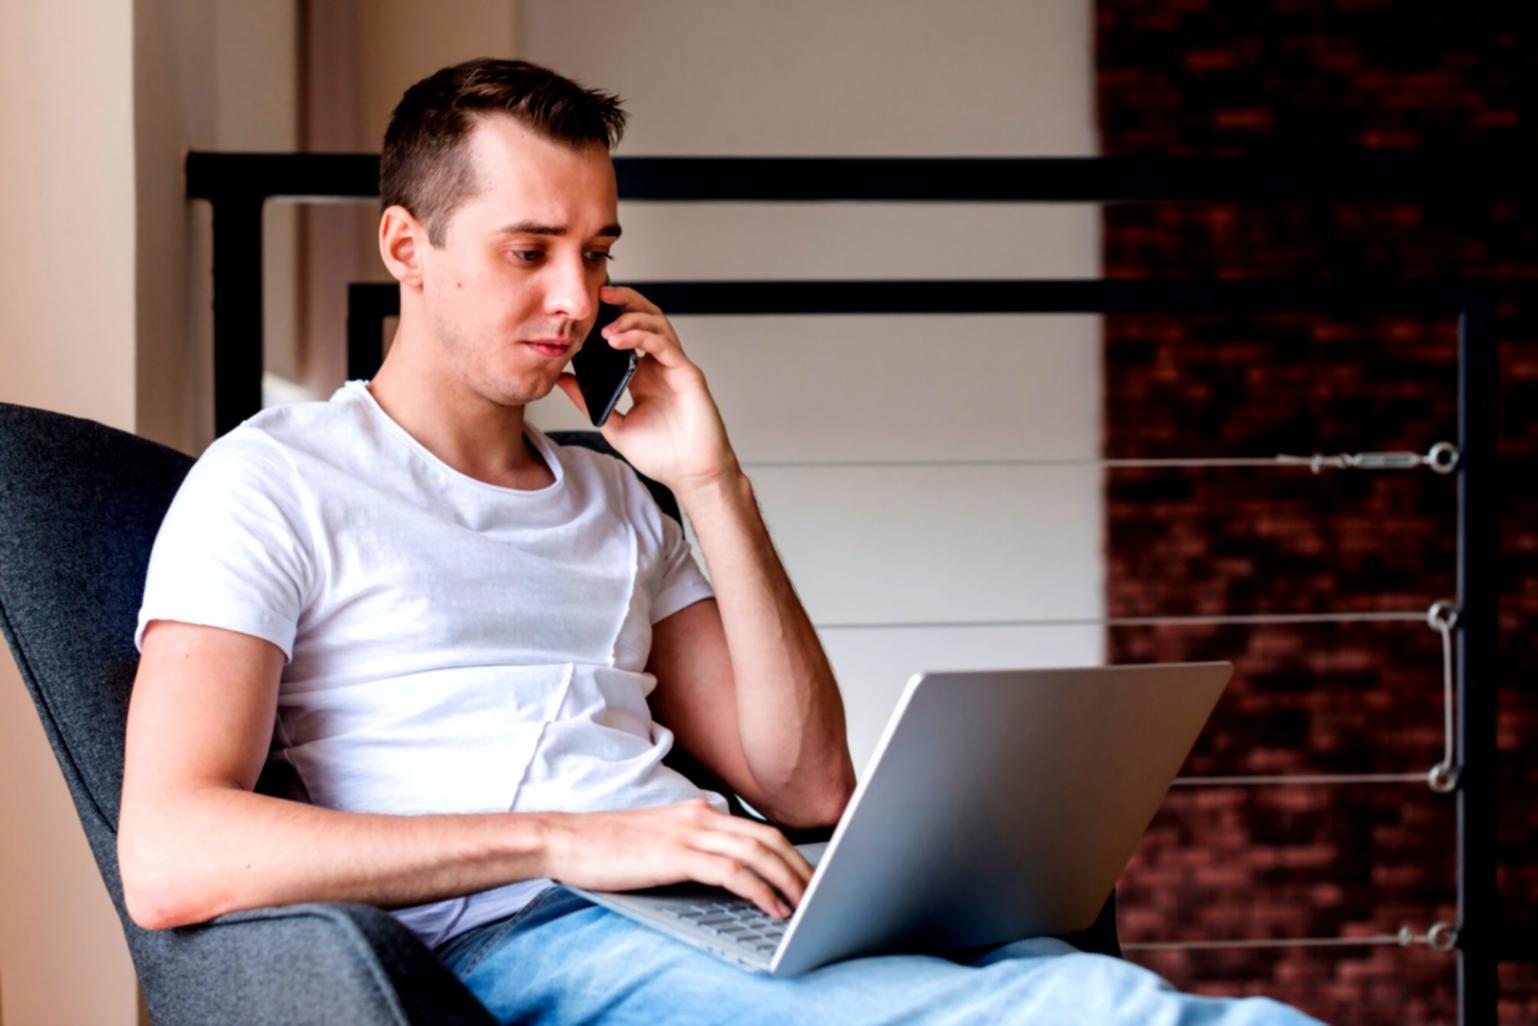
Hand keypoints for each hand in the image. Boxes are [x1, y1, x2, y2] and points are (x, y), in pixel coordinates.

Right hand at [537, 799, 814, 918]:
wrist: (567, 839)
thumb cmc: (608, 846)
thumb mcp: (660, 841)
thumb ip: (693, 848)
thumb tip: (726, 874)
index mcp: (699, 811)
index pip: (758, 830)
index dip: (790, 854)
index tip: (808, 878)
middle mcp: (701, 815)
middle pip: (769, 838)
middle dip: (800, 868)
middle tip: (821, 894)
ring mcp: (689, 833)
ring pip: (757, 852)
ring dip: (788, 880)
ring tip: (807, 905)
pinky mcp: (676, 854)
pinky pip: (731, 871)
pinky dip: (759, 890)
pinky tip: (772, 907)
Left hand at [553, 285, 740, 492]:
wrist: (691, 476)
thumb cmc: (663, 455)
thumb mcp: (614, 424)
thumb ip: (588, 401)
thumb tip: (562, 380)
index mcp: (644, 375)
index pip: (629, 334)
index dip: (611, 317)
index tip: (586, 311)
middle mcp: (661, 366)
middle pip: (646, 319)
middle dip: (624, 301)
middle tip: (599, 294)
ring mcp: (676, 368)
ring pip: (658, 325)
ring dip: (631, 317)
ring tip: (607, 323)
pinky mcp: (688, 375)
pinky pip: (665, 346)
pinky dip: (642, 337)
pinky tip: (620, 339)